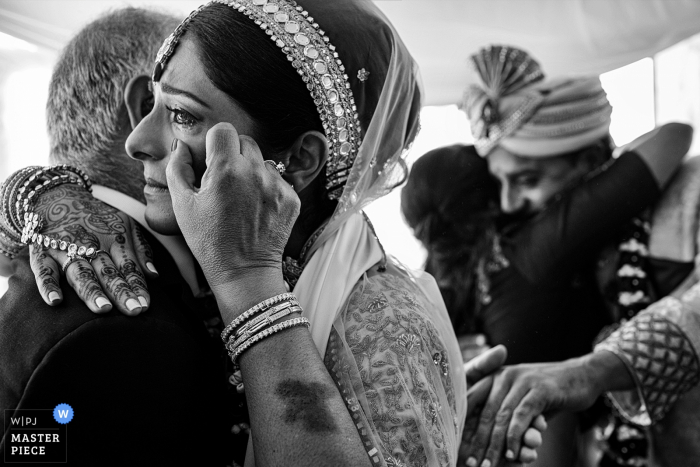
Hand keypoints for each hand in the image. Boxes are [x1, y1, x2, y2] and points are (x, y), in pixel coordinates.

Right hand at [27, 184, 156, 314]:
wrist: (57, 195)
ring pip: (80, 273)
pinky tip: (55, 302)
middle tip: (133, 311)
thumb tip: (154, 276)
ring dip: (91, 291)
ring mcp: (65, 249)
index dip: (137, 286)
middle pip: (107, 272)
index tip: (145, 306)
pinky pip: (44, 270)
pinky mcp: (42, 252)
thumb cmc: (97, 217)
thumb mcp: (125, 224)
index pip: (128, 267)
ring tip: (103, 308)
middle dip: (121, 292)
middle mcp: (91, 246)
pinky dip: (47, 286)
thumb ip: (141, 250)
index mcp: (114, 240)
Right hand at [166, 123, 298, 317]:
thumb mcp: (183, 205)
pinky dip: (267, 189)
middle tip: (225, 180)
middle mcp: (255, 172)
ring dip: (252, 172)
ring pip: (263, 161)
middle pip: (246, 142)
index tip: (211, 159)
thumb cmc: (209, 240)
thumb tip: (181, 145)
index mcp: (226, 169)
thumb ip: (178, 168)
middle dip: (234, 155)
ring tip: (241, 199)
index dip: (215, 142)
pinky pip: (278, 180)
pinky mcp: (291, 199)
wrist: (244, 271)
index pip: (224, 130)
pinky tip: (256, 209)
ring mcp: (277, 185)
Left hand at [463, 356, 607, 466]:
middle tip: (473, 464)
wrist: (583, 375)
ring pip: (502, 418)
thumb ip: (508, 417)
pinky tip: (514, 455)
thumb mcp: (522, 399)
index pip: (472, 400)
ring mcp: (521, 381)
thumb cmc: (549, 391)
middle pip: (485, 414)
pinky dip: (516, 437)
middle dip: (478, 442)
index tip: (460, 449)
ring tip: (489, 465)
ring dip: (495, 445)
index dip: (464, 425)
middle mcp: (504, 375)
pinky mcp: (539, 389)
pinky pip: (522, 416)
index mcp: (494, 376)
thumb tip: (492, 445)